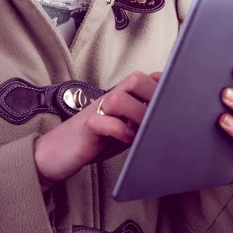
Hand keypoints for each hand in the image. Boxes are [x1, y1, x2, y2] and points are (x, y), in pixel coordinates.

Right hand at [33, 71, 160, 190]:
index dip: (163, 85)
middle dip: (153, 95)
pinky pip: (103, 122)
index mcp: (122, 97)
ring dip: (137, 114)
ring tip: (141, 132)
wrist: (54, 153)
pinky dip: (119, 131)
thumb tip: (169, 117)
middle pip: (135, 79)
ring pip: (120, 97)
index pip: (146, 78)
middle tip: (160, 117)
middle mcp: (111, 99)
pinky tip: (125, 140)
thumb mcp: (123, 127)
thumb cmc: (94, 140)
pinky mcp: (86, 128)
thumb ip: (141, 118)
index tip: (177, 98)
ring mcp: (97, 110)